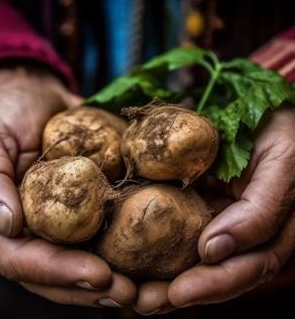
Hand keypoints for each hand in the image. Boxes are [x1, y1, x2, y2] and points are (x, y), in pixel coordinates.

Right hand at [0, 67, 135, 306]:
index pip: (26, 261)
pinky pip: (111, 228)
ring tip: (151, 288)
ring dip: (121, 277)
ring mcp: (68, 220)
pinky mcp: (92, 204)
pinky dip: (133, 244)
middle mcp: (38, 230)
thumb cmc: (5, 116)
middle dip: (96, 288)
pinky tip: (157, 253)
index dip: (61, 272)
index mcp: (7, 224)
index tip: (99, 275)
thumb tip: (6, 223)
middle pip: (63, 272)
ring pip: (91, 258)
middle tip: (132, 294)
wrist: (36, 98)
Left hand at [133, 106, 294, 313]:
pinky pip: (182, 230)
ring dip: (165, 280)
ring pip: (197, 259)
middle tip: (142, 303)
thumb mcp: (281, 165)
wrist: (263, 112)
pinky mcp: (204, 206)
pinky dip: (160, 248)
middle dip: (181, 292)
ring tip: (131, 293)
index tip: (178, 293)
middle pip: (218, 273)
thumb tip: (214, 249)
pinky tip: (135, 259)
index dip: (215, 284)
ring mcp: (225, 219)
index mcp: (275, 228)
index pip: (248, 267)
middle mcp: (249, 232)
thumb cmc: (281, 133)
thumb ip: (259, 210)